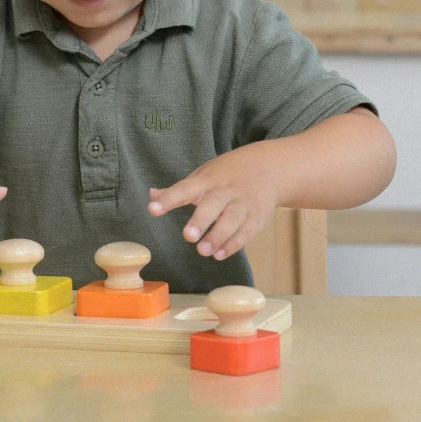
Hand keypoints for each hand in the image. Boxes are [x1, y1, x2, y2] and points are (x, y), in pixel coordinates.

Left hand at [147, 142, 281, 259]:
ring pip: (232, 219)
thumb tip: (151, 195)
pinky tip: (220, 254)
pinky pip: (247, 231)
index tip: (152, 209)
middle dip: (201, 220)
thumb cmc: (226, 175)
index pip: (184, 188)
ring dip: (218, 236)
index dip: (168, 199)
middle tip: (187, 237)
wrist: (269, 167)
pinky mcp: (257, 216)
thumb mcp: (202, 177)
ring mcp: (243, 203)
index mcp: (206, 180)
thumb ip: (177, 190)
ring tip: (203, 251)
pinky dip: (234, 243)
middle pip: (213, 204)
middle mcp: (225, 190)